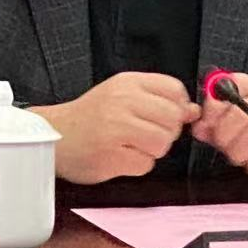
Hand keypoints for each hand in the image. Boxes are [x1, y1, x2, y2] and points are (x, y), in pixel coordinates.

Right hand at [31, 72, 200, 184]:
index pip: (174, 89)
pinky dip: (138, 165)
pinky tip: (121, 156)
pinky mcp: (111, 156)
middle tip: (145, 133)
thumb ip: (157, 99)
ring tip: (132, 145)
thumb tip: (193, 111)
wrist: (54, 136)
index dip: (178, 106)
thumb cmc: (91, 116)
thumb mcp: (122, 94)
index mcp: (127, 82)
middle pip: (173, 119)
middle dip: (167, 132)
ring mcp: (116, 129)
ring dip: (153, 150)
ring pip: (162, 143)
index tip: (166, 115)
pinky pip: (146, 165)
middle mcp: (122, 101)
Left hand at [191, 73, 247, 182]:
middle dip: (224, 136)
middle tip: (224, 146)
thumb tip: (198, 126)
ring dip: (240, 153)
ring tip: (242, 156)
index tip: (207, 122)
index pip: (235, 83)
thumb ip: (216, 121)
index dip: (215, 104)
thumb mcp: (241, 121)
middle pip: (240, 115)